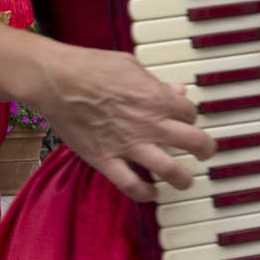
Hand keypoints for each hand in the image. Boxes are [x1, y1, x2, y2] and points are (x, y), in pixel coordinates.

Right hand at [31, 47, 215, 200]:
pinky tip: (152, 193)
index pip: (190, 113)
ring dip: (183, 179)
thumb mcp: (130, 65)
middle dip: (205, 150)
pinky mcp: (105, 160)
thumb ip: (156, 82)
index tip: (186, 120)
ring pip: (170, 170)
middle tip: (205, 153)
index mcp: (157, 98)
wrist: (55, 80)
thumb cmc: (90, 67)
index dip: (190, 117)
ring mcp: (129, 145)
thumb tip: (177, 90)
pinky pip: (131, 185)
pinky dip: (145, 193)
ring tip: (185, 182)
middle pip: (194, 143)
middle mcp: (149, 124)